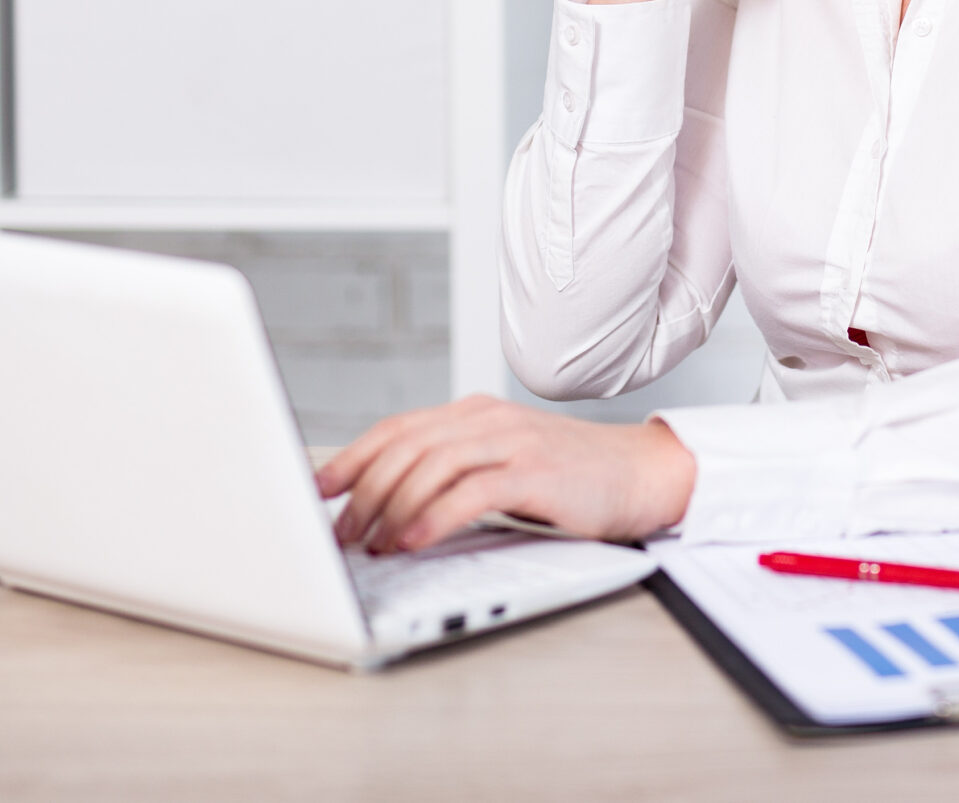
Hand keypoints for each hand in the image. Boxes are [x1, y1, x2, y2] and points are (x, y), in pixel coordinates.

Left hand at [316, 396, 697, 553]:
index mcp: (473, 413)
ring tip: (367, 545)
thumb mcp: (504, 463)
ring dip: (388, 508)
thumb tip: (387, 507)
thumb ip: (454, 472)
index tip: (315, 490)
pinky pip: (469, 491)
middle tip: (337, 534)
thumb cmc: (572, 478)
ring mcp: (512, 441)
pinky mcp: (536, 471)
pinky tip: (411, 541)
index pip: (395, 428)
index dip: (349, 458)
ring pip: (428, 465)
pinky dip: (432, 518)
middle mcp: (487, 419)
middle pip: (402, 446)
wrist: (643, 474)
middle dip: (360, 492)